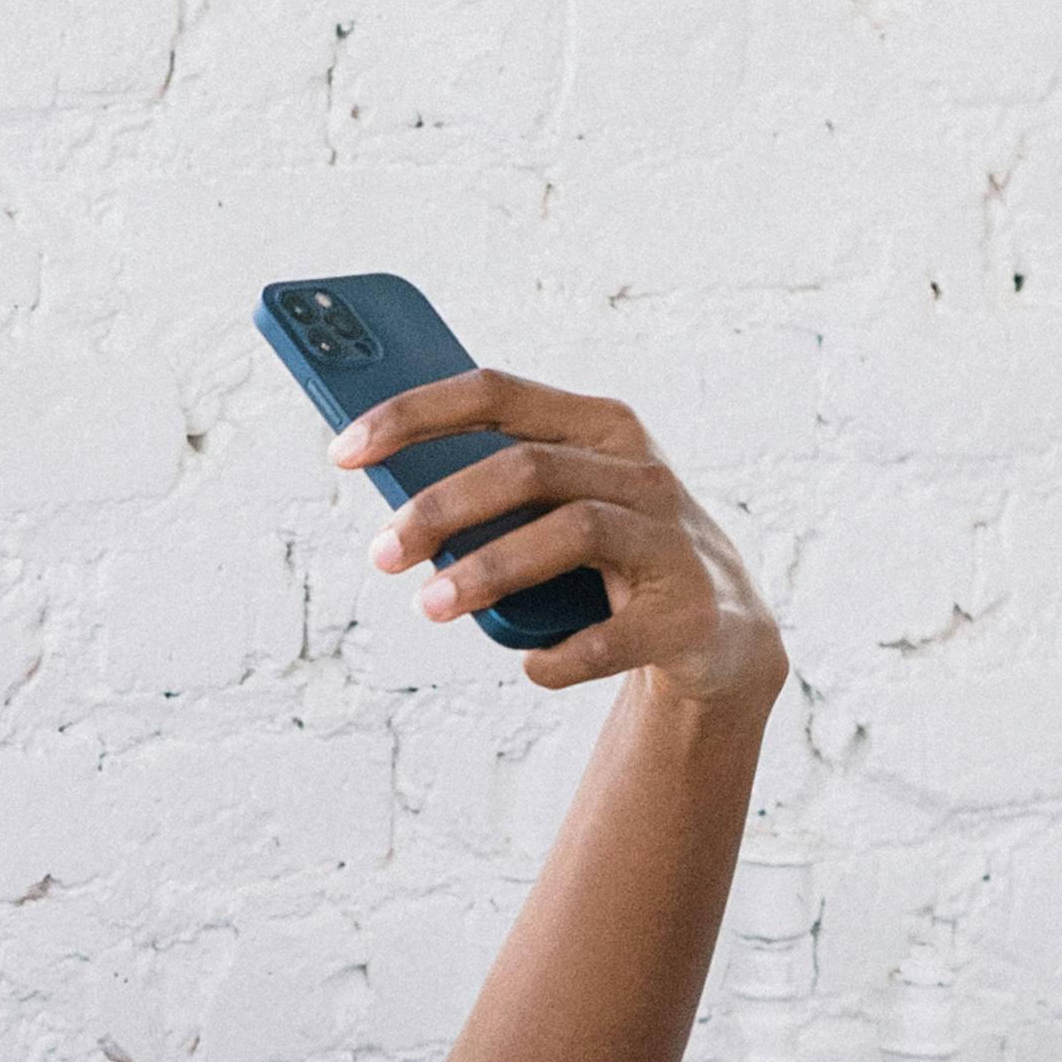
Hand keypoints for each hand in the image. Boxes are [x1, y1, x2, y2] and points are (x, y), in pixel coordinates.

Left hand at [338, 369, 785, 708]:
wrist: (718, 630)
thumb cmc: (610, 559)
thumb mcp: (559, 509)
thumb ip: (494, 489)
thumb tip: (389, 496)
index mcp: (599, 425)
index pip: (495, 394)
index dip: (413, 415)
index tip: (342, 450)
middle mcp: (640, 470)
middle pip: (526, 466)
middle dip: (441, 507)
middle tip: (380, 553)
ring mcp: (671, 539)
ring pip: (571, 532)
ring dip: (489, 571)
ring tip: (430, 607)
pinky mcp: (689, 613)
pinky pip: (613, 637)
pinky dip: (561, 656)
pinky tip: (530, 668)